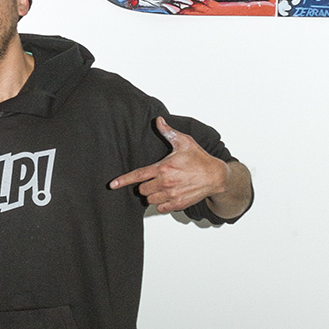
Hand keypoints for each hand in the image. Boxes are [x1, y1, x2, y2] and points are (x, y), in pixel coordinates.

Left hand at [109, 116, 230, 213]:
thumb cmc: (200, 159)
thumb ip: (168, 132)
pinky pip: (160, 208)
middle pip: (142, 190)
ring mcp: (171, 195)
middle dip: (145, 185)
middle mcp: (165, 183)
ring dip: (152, 194)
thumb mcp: (184, 142)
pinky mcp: (177, 204)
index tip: (113, 185)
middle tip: (155, 179)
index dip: (123, 180)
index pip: (138, 175)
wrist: (215, 176)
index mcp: (163, 168)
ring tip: (162, 187)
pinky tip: (168, 195)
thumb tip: (158, 120)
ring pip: (149, 200)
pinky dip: (161, 203)